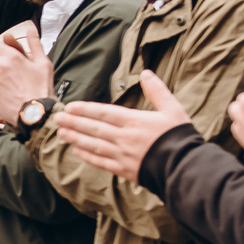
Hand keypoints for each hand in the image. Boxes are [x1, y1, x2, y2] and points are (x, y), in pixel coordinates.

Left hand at [55, 71, 189, 180]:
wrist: (185, 166)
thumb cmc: (180, 136)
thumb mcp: (173, 109)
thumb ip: (158, 91)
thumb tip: (146, 73)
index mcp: (135, 121)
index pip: (104, 113)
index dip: (85, 110)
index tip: (70, 107)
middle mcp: (125, 138)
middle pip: (94, 129)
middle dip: (74, 123)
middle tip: (57, 119)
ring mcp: (123, 155)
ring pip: (94, 145)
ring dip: (76, 139)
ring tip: (61, 134)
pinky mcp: (125, 170)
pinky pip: (102, 163)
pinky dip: (88, 157)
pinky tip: (77, 152)